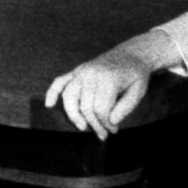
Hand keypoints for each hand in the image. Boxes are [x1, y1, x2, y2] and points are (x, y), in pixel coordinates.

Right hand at [44, 37, 167, 138]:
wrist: (132, 54)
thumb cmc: (136, 74)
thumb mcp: (138, 92)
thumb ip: (125, 108)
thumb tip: (110, 122)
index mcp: (108, 78)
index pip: (101, 109)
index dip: (106, 124)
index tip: (113, 130)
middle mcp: (91, 73)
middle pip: (85, 106)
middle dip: (94, 124)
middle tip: (103, 134)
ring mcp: (82, 71)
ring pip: (69, 97)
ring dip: (73, 115)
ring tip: (82, 126)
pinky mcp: (77, 70)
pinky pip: (60, 82)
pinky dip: (52, 93)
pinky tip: (49, 105)